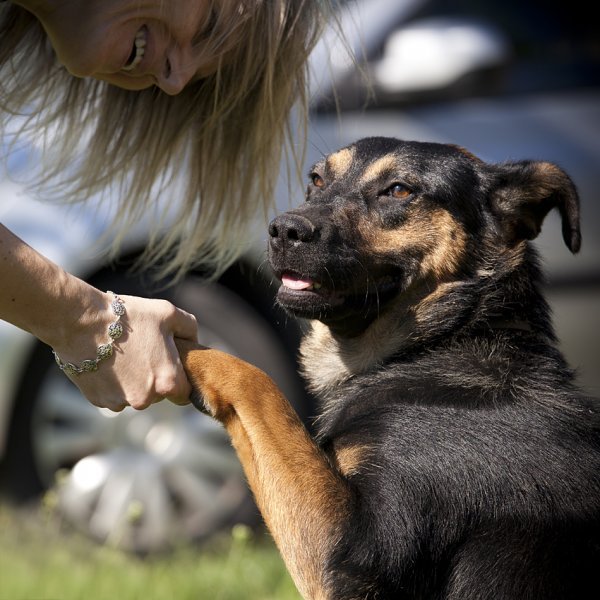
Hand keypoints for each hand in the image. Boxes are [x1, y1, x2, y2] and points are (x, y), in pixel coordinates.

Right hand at [56, 294, 197, 410]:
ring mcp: (120, 402)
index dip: (179, 378)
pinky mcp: (98, 401)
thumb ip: (190, 329)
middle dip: (155, 377)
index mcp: (168, 382)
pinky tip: (108, 361)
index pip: (183, 393)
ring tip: (124, 353)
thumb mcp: (169, 314)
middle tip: (144, 352)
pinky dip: (113, 382)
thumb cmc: (129, 316)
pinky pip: (113, 395)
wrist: (81, 321)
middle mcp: (146, 399)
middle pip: (158, 395)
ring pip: (135, 395)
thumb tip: (194, 341)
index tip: (170, 364)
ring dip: (133, 381)